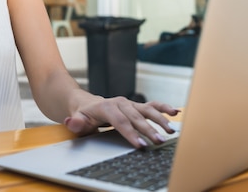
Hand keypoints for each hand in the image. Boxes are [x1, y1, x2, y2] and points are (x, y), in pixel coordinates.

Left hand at [63, 96, 179, 147]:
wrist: (86, 103)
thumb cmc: (83, 115)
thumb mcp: (77, 119)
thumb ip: (76, 123)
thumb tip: (72, 122)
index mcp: (106, 106)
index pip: (120, 122)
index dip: (130, 133)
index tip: (140, 144)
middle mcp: (120, 103)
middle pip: (137, 117)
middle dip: (149, 130)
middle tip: (159, 141)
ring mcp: (130, 103)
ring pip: (147, 109)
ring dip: (160, 119)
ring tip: (170, 130)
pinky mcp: (136, 105)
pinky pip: (152, 105)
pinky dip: (164, 108)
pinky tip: (175, 112)